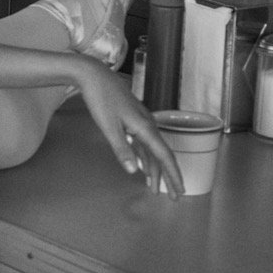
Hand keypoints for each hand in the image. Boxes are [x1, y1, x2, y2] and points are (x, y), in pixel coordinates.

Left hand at [75, 62, 184, 195]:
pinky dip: (146, 158)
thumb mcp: (108, 127)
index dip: (173, 175)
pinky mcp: (133, 120)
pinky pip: (143, 144)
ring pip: (152, 151)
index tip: (179, 192)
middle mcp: (148, 125)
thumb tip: (135, 171)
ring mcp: (141, 122)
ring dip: (155, 170)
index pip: (164, 156)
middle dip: (168, 177)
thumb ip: (122, 149)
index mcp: (145, 128)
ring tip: (155, 189)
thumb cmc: (100, 99)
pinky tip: (144, 168)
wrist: (93, 75)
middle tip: (174, 196)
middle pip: (162, 156)